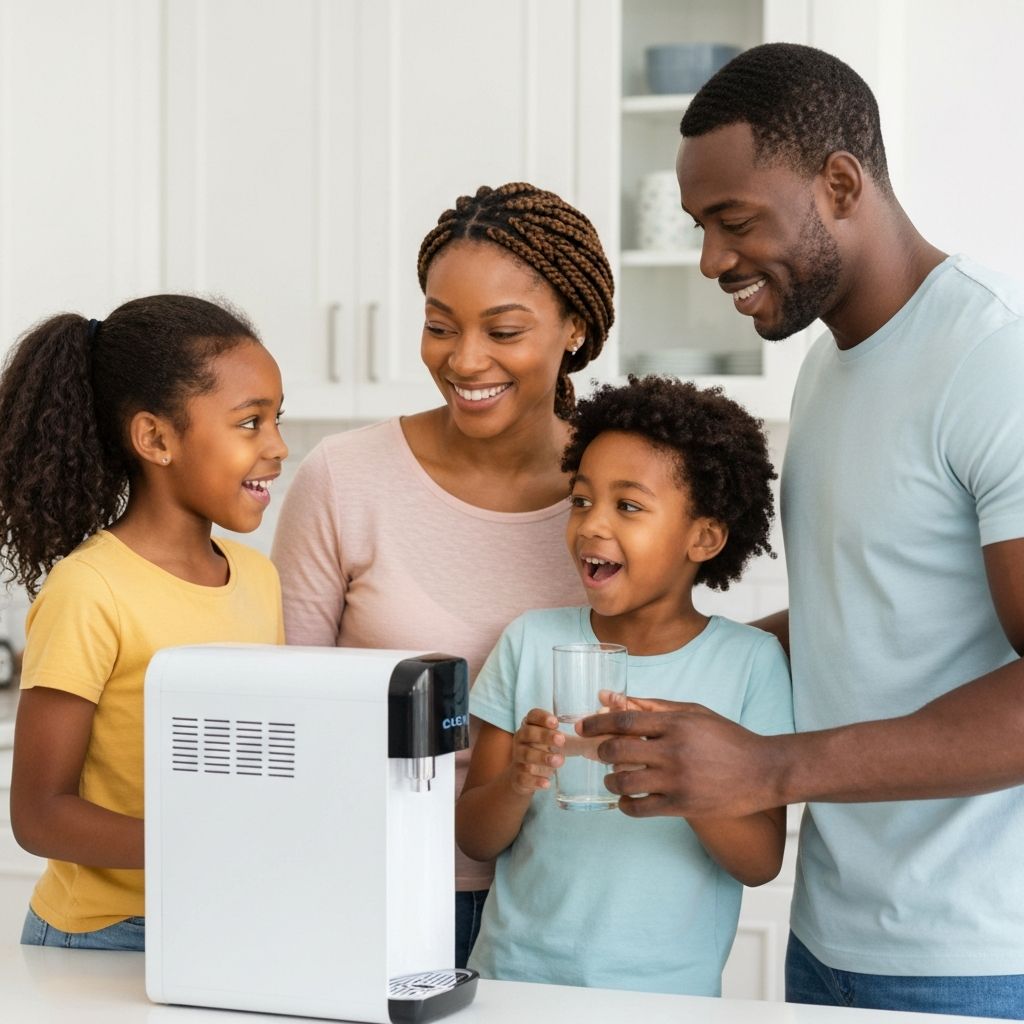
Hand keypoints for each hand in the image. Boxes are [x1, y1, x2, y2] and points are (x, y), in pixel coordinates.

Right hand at [508, 708, 564, 796]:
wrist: (522, 776)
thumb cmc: (542, 751)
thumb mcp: (551, 740)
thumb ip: (568, 733)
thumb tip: (598, 721)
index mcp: (529, 726)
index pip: (532, 716)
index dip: (542, 717)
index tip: (556, 722)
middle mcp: (520, 739)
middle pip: (528, 733)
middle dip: (544, 736)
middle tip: (561, 740)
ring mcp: (517, 758)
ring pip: (527, 755)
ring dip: (543, 758)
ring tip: (559, 761)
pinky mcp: (518, 777)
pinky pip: (525, 777)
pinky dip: (536, 780)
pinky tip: (547, 783)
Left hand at [579, 697, 779, 818]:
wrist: (764, 771)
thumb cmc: (727, 737)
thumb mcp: (694, 713)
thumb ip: (655, 706)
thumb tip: (615, 698)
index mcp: (676, 724)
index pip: (624, 720)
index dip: (597, 722)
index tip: (583, 726)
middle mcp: (674, 751)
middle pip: (617, 749)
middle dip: (600, 751)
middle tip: (598, 753)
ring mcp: (678, 781)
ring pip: (624, 781)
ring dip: (611, 779)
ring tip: (613, 777)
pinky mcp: (683, 806)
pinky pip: (640, 808)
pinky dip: (625, 804)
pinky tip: (626, 798)